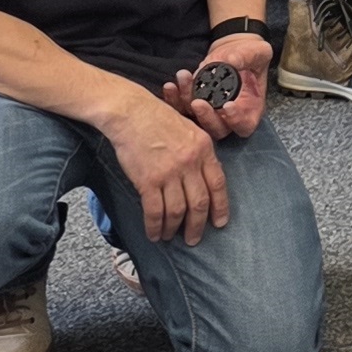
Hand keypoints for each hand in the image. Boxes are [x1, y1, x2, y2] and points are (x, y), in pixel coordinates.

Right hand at [106, 87, 232, 243]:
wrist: (131, 112)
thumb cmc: (158, 118)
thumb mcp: (190, 130)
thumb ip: (199, 153)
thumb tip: (203, 180)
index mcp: (204, 148)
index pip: (218, 184)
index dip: (220, 207)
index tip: (219, 223)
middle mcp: (190, 163)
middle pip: (199, 202)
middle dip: (197, 226)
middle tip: (193, 239)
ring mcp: (169, 173)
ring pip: (177, 210)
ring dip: (174, 228)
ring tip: (169, 236)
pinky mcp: (148, 180)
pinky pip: (154, 211)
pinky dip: (154, 226)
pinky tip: (153, 234)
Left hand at [163, 35, 272, 139]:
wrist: (231, 51)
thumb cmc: (249, 55)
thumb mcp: (256, 52)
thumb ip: (246, 57)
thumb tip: (231, 60)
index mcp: (250, 109)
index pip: (244, 125)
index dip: (236, 120)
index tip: (228, 105)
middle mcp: (229, 116)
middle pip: (217, 129)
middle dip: (206, 117)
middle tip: (198, 102)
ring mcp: (209, 112)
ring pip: (195, 120)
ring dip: (186, 102)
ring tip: (184, 78)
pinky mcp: (193, 105)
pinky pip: (181, 109)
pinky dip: (174, 99)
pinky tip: (171, 85)